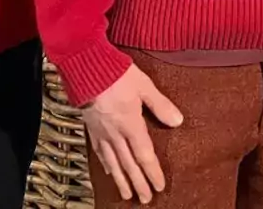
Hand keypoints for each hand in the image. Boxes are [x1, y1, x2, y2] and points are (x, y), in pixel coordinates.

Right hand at [81, 64, 183, 203]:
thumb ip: (160, 105)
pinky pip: (99, 152)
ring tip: (127, 194)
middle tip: (145, 199)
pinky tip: (110, 172)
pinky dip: (106, 165)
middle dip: (139, 183)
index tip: (159, 186)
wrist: (85, 67)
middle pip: (129, 164)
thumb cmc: (116, 73)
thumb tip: (177, 121)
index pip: (144, 155)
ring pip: (113, 162)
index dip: (152, 172)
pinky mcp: (91, 128)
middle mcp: (116, 133)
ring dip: (122, 180)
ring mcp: (102, 132)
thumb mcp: (144, 86)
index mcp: (131, 124)